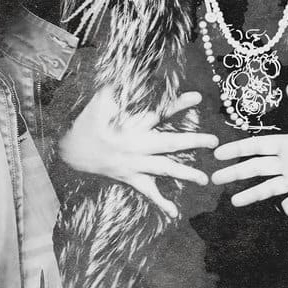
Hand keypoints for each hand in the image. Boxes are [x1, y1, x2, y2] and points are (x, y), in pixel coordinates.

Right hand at [58, 86, 217, 218]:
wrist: (72, 152)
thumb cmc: (87, 124)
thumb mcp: (99, 102)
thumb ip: (114, 89)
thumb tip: (121, 75)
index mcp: (132, 125)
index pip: (160, 111)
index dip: (178, 104)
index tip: (197, 97)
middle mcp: (137, 145)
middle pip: (169, 143)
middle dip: (193, 142)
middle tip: (214, 142)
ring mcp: (135, 164)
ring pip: (164, 170)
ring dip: (186, 174)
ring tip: (205, 180)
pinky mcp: (131, 178)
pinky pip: (148, 192)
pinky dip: (161, 203)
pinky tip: (175, 213)